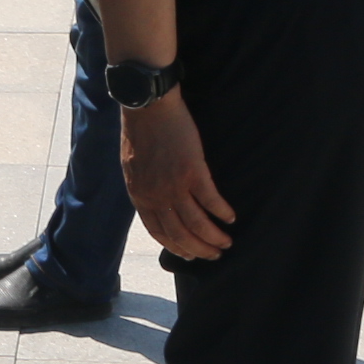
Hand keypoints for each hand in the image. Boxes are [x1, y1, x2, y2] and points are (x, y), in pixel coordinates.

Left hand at [120, 90, 236, 259]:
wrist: (147, 107)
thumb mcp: (133, 166)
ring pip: (196, 223)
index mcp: (140, 195)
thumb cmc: (140, 131)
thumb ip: (144, 186)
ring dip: (213, 237)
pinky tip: (230, 217)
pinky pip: (210, 201)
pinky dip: (222, 212)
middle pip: (180, 234)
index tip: (189, 255)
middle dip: (199, 249)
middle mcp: (156, 196)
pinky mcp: (192, 172)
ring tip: (226, 242)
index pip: (158, 232)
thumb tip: (155, 200)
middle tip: (215, 254)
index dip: (176, 247)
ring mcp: (174, 185)